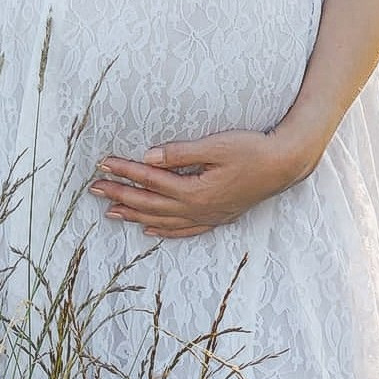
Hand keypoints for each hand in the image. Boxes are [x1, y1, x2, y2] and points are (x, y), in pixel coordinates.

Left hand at [88, 126, 322, 238]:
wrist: (284, 166)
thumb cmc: (251, 150)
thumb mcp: (216, 145)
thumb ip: (181, 153)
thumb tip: (149, 158)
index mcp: (194, 191)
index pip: (150, 181)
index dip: (124, 172)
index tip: (102, 165)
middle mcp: (197, 209)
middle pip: (150, 204)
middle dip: (120, 196)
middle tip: (94, 189)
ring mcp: (207, 216)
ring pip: (162, 220)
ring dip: (135, 215)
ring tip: (111, 213)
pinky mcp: (217, 217)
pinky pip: (183, 230)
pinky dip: (163, 232)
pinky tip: (150, 232)